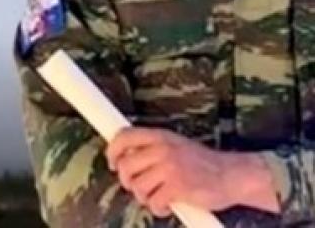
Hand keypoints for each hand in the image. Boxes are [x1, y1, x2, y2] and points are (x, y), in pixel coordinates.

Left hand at [106, 127, 277, 216]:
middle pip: (126, 166)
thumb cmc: (201, 162)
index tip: (112, 162)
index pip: (124, 136)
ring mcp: (169, 167)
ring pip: (138, 186)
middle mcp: (162, 149)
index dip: (112, 151)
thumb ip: (152, 147)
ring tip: (157, 196)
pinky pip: (154, 202)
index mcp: (159, 136)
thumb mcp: (174, 144)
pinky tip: (168, 205)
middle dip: (128, 180)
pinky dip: (159, 208)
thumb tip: (125, 156)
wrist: (231, 175)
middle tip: (137, 186)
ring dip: (144, 197)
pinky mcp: (177, 187)